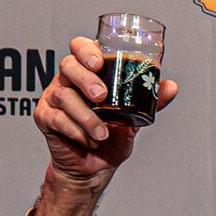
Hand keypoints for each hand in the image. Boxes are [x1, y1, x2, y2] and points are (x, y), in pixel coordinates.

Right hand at [29, 36, 178, 215]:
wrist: (95, 168)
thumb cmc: (111, 138)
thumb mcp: (134, 118)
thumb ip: (150, 101)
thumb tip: (170, 86)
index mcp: (88, 73)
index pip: (80, 47)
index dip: (86, 49)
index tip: (99, 62)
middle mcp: (68, 81)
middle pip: (68, 65)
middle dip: (86, 79)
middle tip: (102, 96)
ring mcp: (53, 98)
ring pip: (63, 95)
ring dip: (86, 115)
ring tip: (102, 133)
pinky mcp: (45, 117)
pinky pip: (56, 118)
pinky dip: (76, 130)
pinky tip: (88, 140)